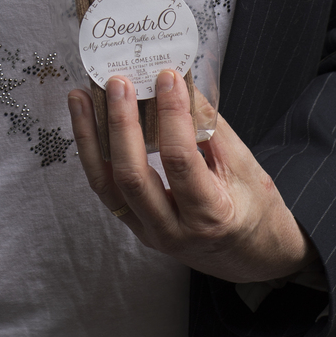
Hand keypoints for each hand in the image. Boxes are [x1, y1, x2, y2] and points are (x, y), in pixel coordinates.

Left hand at [68, 69, 318, 283]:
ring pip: (108, 185)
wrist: (251, 259)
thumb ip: (210, 127)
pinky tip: (86, 123)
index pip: (180, 161)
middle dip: (121, 124)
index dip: (171, 115)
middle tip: (118, 82)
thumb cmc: (256, 211)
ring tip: (80, 96)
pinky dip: (93, 153)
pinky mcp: (135, 226)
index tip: (166, 77)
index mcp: (210, 216)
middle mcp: (173, 230)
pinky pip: (106, 189)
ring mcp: (148, 232)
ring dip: (91, 137)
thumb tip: (179, 82)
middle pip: (133, 176)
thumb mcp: (246, 167)